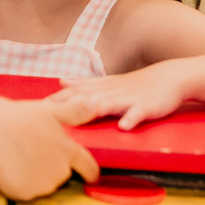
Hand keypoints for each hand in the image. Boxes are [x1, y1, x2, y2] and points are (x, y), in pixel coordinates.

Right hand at [0, 99, 98, 200]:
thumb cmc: (21, 117)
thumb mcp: (50, 111)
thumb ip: (74, 111)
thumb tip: (96, 103)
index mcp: (68, 151)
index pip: (88, 166)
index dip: (90, 172)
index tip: (91, 177)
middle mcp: (60, 171)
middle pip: (60, 175)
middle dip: (49, 167)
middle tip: (30, 150)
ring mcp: (42, 185)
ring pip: (41, 184)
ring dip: (32, 176)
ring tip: (16, 157)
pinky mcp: (24, 193)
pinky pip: (22, 191)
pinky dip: (14, 183)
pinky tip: (5, 167)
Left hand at [48, 63, 186, 130]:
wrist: (170, 77)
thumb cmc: (136, 84)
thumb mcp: (108, 82)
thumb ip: (85, 84)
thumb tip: (61, 81)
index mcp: (101, 88)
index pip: (74, 93)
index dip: (55, 100)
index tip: (35, 108)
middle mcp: (111, 92)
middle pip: (85, 97)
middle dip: (67, 105)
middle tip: (47, 114)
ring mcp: (128, 98)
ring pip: (109, 103)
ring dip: (95, 108)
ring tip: (82, 115)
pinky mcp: (147, 105)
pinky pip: (138, 113)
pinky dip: (131, 118)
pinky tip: (124, 127)